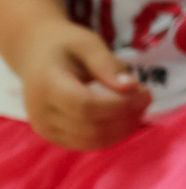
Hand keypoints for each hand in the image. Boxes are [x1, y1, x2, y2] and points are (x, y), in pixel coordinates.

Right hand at [6, 19, 146, 148]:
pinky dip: (112, 135)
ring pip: (91, 140)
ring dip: (123, 129)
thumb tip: (131, 87)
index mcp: (46, 84)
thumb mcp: (88, 44)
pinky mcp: (53, 136)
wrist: (35, 55)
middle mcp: (40, 111)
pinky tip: (127, 118)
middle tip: (147, 97)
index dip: (120, 104)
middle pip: (91, 127)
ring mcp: (45, 127)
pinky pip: (87, 144)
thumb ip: (108, 65)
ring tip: (140, 107)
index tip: (146, 91)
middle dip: (127, 116)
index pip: (85, 106)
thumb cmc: (65, 46)